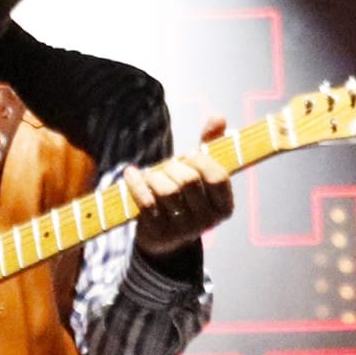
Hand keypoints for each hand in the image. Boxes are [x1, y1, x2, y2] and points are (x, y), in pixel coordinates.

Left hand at [128, 117, 234, 258]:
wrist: (163, 237)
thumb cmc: (185, 197)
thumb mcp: (200, 174)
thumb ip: (209, 147)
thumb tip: (218, 117)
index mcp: (224, 206)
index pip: (218, 177)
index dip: (202, 161)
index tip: (191, 156)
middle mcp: (207, 222)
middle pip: (189, 180)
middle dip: (174, 166)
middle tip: (167, 166)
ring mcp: (183, 230)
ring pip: (167, 191)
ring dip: (155, 176)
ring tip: (150, 174)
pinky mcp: (159, 234)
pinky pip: (147, 202)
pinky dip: (136, 184)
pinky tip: (131, 174)